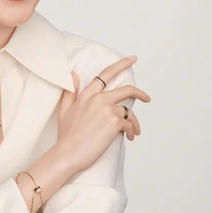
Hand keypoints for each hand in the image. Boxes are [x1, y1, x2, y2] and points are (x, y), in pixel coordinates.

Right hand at [57, 56, 150, 172]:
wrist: (68, 153)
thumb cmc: (67, 136)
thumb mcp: (64, 110)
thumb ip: (70, 92)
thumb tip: (73, 74)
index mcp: (87, 95)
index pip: (105, 74)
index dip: (121, 64)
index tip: (132, 59)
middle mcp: (99, 99)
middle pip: (126, 89)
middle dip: (140, 93)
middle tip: (147, 98)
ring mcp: (108, 109)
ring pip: (129, 111)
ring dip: (134, 122)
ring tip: (134, 131)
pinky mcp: (115, 122)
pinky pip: (130, 124)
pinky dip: (131, 132)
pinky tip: (129, 137)